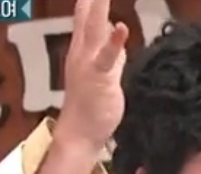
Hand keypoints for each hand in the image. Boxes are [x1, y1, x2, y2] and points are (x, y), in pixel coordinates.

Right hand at [56, 0, 128, 151]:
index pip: (87, 11)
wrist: (81, 133)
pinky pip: (106, 57)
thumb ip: (110, 50)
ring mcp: (88, 62)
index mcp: (83, 46)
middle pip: (87, 11)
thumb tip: (114, 30)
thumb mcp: (106, 70)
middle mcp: (82, 49)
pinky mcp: (98, 77)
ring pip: (93, 26)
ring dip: (98, 5)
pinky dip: (113, 41)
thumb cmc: (93, 104)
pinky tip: (120, 27)